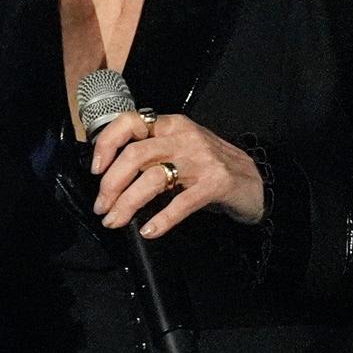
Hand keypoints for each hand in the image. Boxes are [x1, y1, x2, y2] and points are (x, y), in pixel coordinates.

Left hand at [89, 110, 265, 238]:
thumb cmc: (211, 166)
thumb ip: (150, 153)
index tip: (96, 169)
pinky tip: (148, 230)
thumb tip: (109, 176)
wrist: (256, 182)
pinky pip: (181, 203)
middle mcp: (184, 138)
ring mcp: (201, 160)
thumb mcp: (179, 149)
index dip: (107, 144)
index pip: (130, 122)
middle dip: (111, 184)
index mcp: (171, 126)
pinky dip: (161, 219)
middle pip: (135, 155)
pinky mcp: (216, 184)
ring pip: (153, 178)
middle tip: (102, 207)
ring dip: (128, 203)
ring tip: (115, 220)